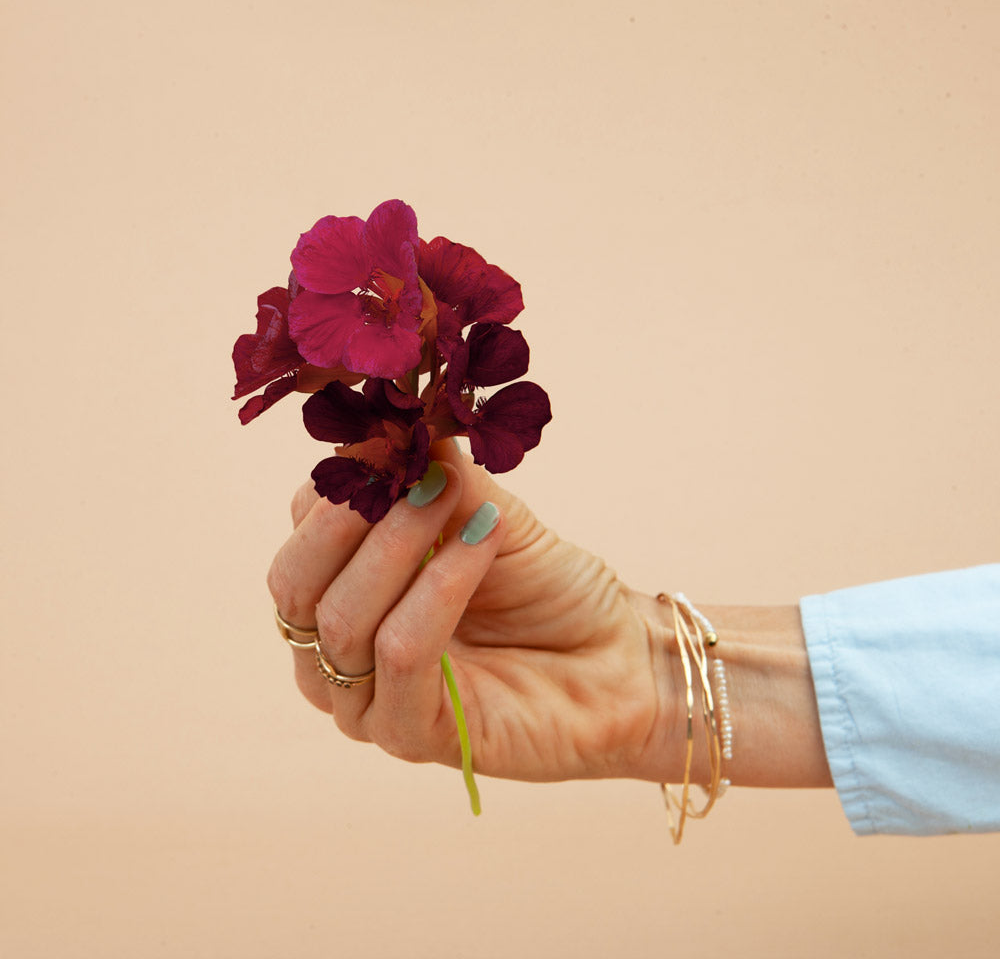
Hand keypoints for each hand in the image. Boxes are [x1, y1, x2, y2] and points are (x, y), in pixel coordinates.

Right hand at [267, 441, 677, 782]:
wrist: (620, 661)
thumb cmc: (552, 590)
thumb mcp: (490, 514)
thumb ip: (439, 473)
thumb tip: (396, 411)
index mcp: (344, 591)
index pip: (301, 529)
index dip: (340, 477)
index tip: (393, 431)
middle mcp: (338, 651)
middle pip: (293, 582)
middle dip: (350, 515)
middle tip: (413, 470)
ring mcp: (367, 700)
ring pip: (340, 619)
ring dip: (399, 546)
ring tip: (459, 502)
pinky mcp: (409, 735)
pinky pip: (398, 654)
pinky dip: (438, 589)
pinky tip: (481, 544)